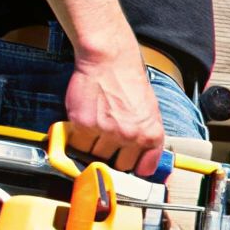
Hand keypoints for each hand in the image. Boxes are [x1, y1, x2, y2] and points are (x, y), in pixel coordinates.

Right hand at [64, 45, 164, 176]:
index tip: (126, 165)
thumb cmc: (130, 83)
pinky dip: (77, 138)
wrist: (110, 61)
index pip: (143, 169)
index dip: (133, 167)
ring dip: (93, 146)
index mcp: (152, 135)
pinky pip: (78, 144)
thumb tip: (143, 162)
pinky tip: (84, 123)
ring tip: (96, 126)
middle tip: (107, 141)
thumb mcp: (151, 112)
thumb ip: (147, 138)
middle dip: (112, 156)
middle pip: (118, 165)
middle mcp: (131, 136)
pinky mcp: (84, 125)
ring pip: (95, 156)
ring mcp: (107, 132)